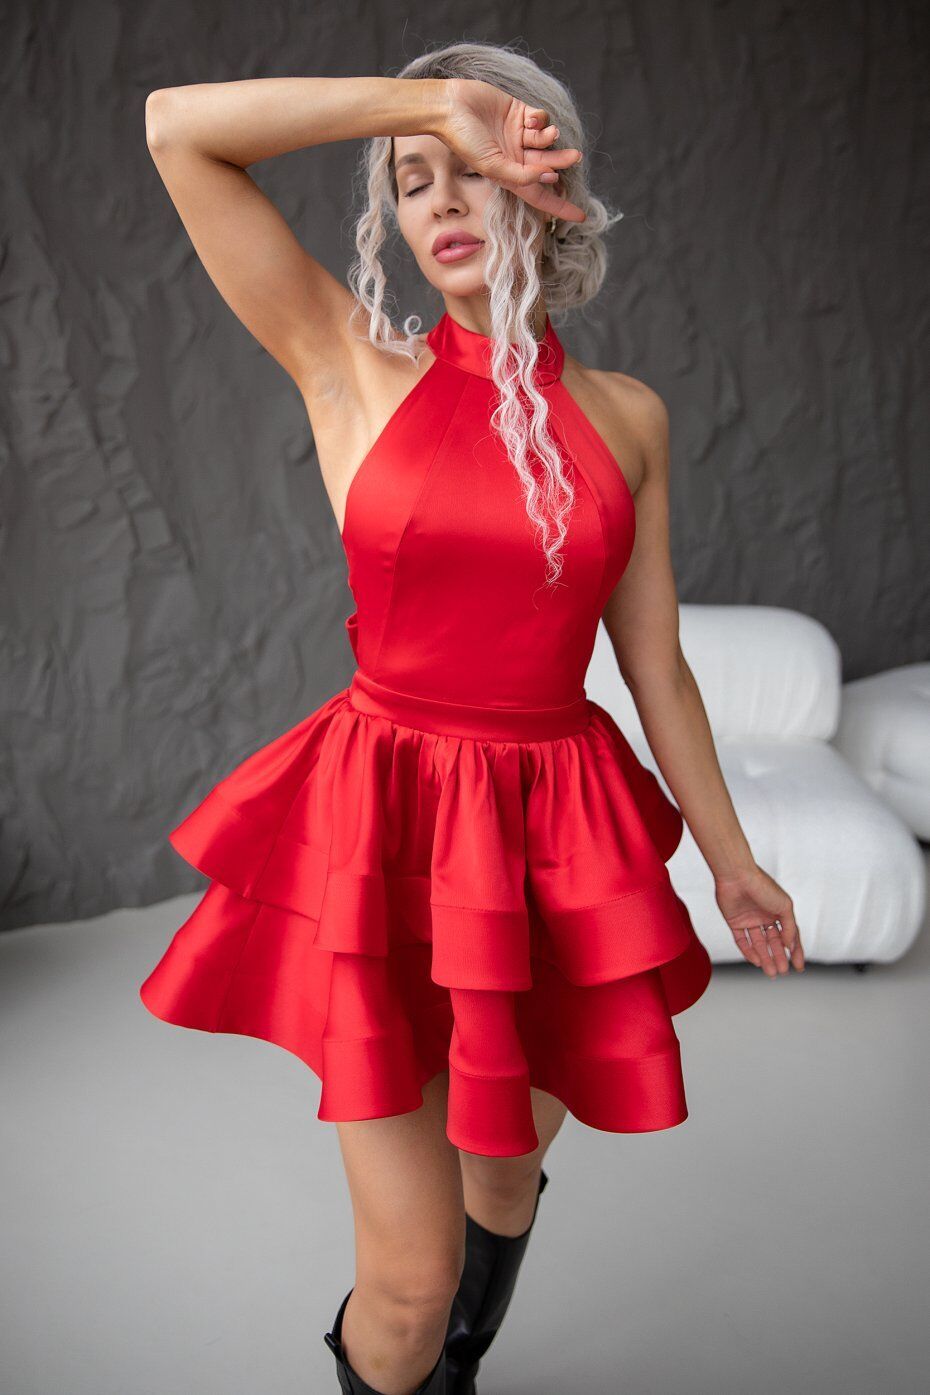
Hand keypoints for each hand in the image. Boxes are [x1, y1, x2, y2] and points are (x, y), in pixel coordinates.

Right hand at [435, 78, 586, 222]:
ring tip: (550, 134)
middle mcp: (516, 157)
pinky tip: (531, 118)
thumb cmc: (464, 140)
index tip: (582, 216)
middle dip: (562, 162)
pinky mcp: (519, 112)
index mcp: (510, 175)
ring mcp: (518, 135)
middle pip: (547, 165)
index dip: (560, 207)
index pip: (540, 196)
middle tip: (575, 157)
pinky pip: (540, 118)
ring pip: (547, 141)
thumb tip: (549, 177)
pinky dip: (541, 119)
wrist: (450, 107)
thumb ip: (520, 175)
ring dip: (552, 138)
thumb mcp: (492, 166)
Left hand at [714, 863, 804, 976]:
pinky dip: (749, 951)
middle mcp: (764, 916)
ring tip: (771, 972)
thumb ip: (789, 928)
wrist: (737, 876)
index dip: (795, 951)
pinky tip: (756, 961)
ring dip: (766, 958)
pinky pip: (743, 940)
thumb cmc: (763, 886)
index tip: (799, 966)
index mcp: (779, 911)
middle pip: (773, 942)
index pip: (790, 935)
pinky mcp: (735, 922)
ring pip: (759, 944)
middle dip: (779, 957)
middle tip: (783, 971)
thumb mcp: (784, 907)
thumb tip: (790, 946)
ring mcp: (749, 920)